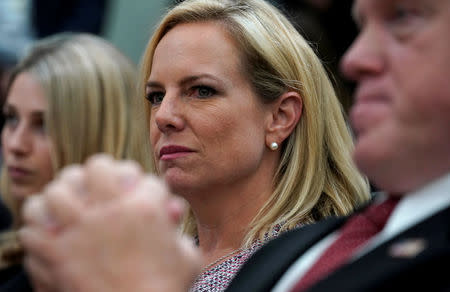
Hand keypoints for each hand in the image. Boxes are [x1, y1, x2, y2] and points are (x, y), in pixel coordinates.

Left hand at [20, 155, 201, 291]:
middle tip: (101, 184)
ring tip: (67, 201)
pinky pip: (32, 227)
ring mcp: (80, 230)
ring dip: (63, 194)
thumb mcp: (187, 258)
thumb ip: (180, 230)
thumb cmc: (165, 289)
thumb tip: (172, 210)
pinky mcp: (56, 254)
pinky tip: (46, 231)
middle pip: (99, 167)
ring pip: (58, 191)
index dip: (147, 187)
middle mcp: (111, 211)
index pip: (146, 180)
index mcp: (146, 210)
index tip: (145, 198)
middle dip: (104, 171)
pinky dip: (37, 227)